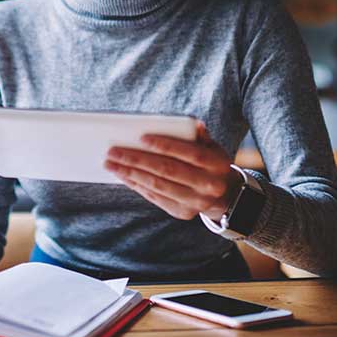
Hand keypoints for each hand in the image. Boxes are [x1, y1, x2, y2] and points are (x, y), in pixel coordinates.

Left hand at [104, 121, 240, 220]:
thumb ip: (200, 136)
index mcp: (217, 164)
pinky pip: (154, 197)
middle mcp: (208, 185)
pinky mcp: (182, 212)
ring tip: (111, 164)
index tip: (141, 138)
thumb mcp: (213, 148)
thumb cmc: (211, 164)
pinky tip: (122, 175)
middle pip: (167, 170)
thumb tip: (193, 123)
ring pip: (157, 185)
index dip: (165, 145)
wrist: (226, 197)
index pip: (189, 153)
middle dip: (137, 160)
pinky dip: (136, 185)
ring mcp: (194, 201)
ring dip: (130, 174)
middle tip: (113, 151)